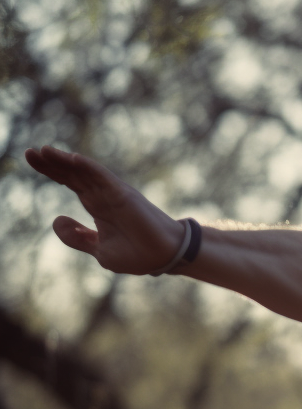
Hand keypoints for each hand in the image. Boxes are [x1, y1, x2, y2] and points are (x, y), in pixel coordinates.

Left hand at [25, 146, 185, 274]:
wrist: (164, 258)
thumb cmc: (138, 255)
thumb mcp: (100, 250)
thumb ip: (78, 237)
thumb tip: (56, 221)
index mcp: (98, 206)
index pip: (70, 182)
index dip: (51, 171)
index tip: (31, 160)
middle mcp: (104, 195)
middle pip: (73, 173)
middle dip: (50, 163)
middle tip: (29, 152)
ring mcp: (114, 193)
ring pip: (84, 172)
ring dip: (63, 161)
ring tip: (42, 150)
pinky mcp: (124, 195)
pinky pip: (103, 178)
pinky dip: (89, 168)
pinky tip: (72, 158)